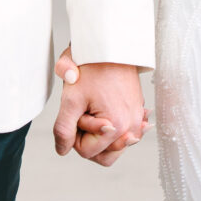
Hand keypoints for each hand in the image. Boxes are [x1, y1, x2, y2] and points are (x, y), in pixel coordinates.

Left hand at [53, 47, 148, 166]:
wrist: (111, 45)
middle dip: (88, 138)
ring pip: (113, 146)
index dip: (75, 132)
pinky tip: (104, 108)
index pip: (85, 152)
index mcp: (116, 128)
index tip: (78, 109)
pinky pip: (123, 133)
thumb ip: (63, 130)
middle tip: (85, 111)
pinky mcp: (138, 112)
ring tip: (94, 108)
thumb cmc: (91, 67)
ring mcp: (137, 121)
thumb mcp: (71, 99)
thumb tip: (62, 151)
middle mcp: (132, 128)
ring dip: (99, 133)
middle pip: (103, 155)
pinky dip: (111, 126)